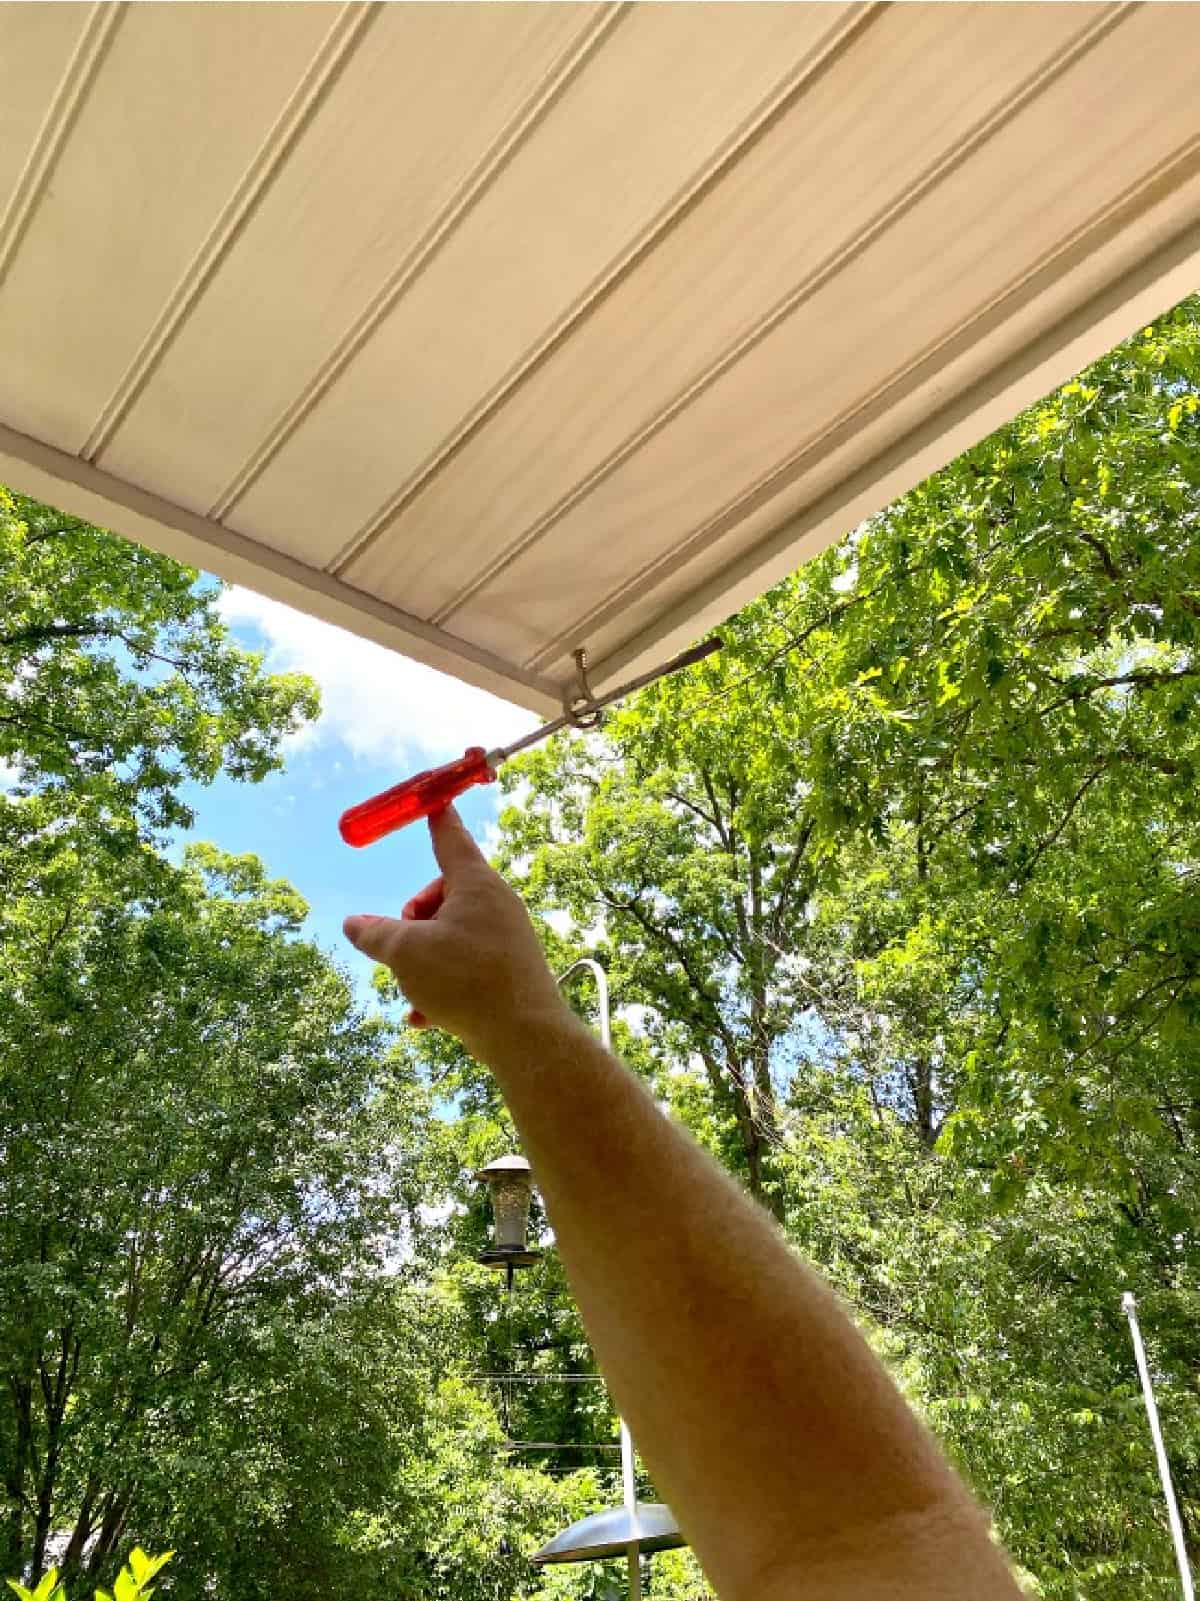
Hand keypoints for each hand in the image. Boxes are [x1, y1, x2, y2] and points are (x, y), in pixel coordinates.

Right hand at [342, 805, 565, 1048]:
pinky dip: (442, 987)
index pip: (449, 837)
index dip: (436, 818)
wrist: (526, 1036)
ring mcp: (505, 937)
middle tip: (406, 948)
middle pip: (442, 894)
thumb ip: (376, 934)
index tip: (434, 798)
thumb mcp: (406, 954)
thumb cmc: (466, 981)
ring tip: (417, 992)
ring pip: (450, 935)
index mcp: (474, 884)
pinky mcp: (509, 969)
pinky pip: (466, 967)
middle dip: (414, 921)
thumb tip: (354, 923)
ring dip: (424, 961)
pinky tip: (425, 1018)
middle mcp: (495, 903)